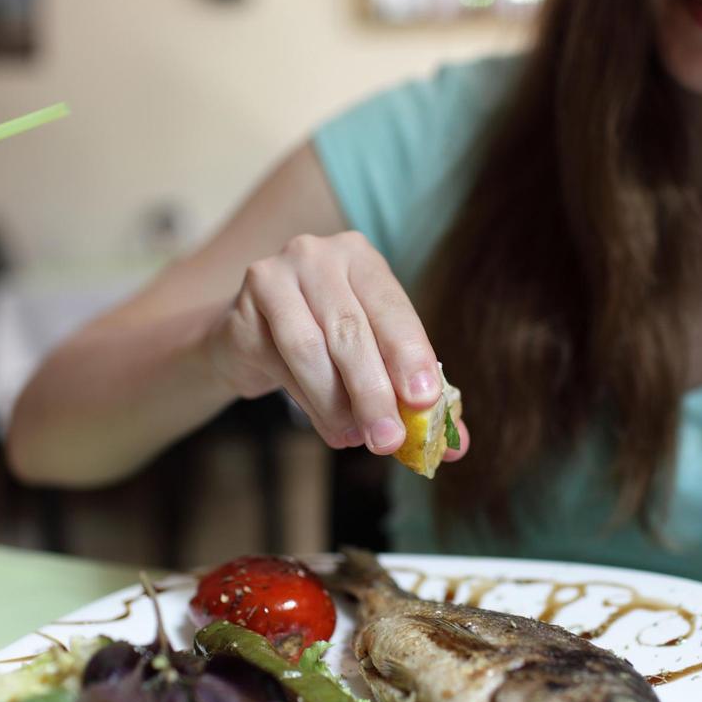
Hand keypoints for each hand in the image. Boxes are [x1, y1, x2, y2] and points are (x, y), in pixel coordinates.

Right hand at [208, 231, 468, 459]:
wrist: (250, 338)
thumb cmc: (326, 346)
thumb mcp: (374, 360)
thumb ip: (412, 395)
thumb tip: (456, 447)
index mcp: (363, 259)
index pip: (392, 307)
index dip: (410, 354)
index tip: (424, 400)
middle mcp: (319, 255)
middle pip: (351, 330)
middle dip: (374, 392)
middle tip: (388, 440)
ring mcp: (276, 276)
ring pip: (312, 350)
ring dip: (337, 404)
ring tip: (355, 439)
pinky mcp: (244, 308)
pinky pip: (281, 363)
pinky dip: (309, 403)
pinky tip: (329, 426)